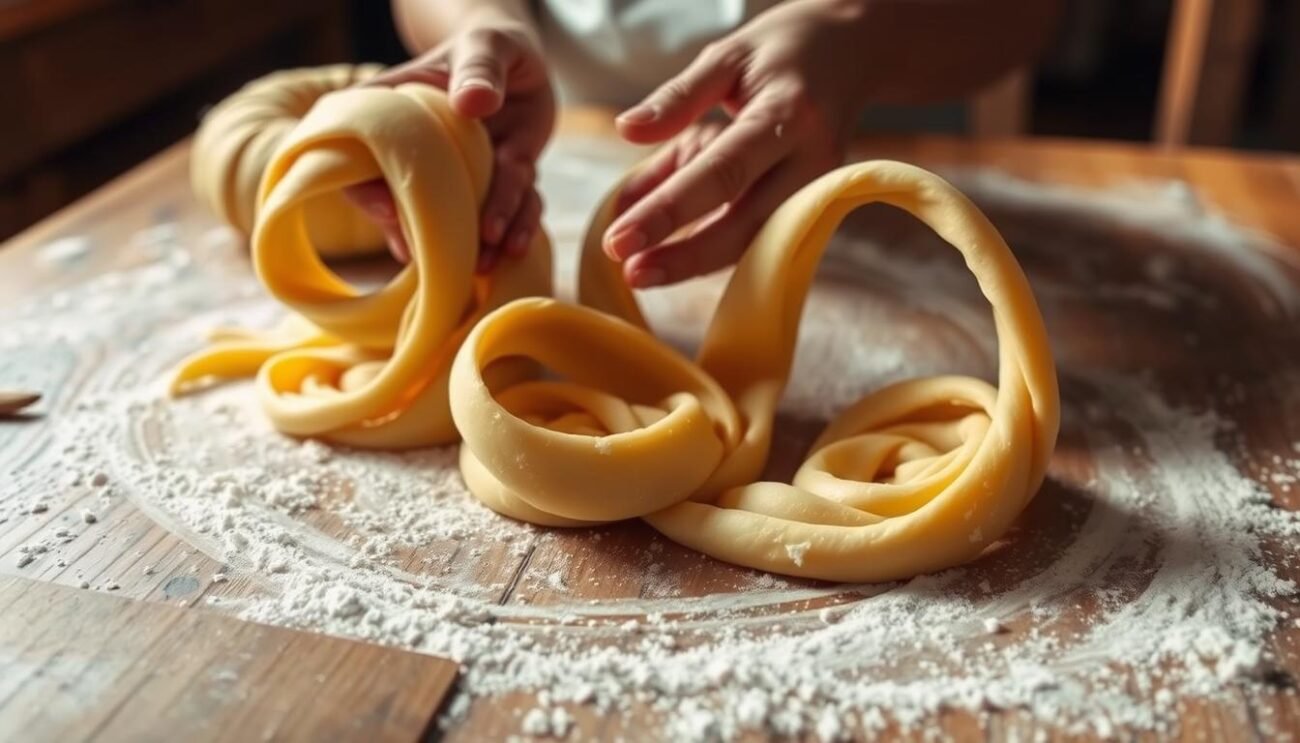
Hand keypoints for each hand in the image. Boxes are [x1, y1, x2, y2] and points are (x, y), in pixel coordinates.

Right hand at [345, 21, 554, 270]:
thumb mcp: (482, 47)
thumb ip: (478, 70)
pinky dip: (517, 225)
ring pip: (467, 211)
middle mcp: (427, 152)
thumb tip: (473, 102)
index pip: (363, 160)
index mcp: (399, 117)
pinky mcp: (502, 180)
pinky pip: (512, 206)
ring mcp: (467, 171)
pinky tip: (516, 245)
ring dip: (477, 240)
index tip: (387, 210)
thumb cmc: (487, 49)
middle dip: (427, 234)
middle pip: (413, 200)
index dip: (369, 191)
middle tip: (439, 261)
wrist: (519, 61)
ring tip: (485, 263)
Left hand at [603, 0, 871, 287]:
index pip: (722, 172)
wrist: (858, 49)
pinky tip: (676, 260)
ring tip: (643, 273)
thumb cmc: (784, 49)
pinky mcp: (815, 205)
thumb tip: (626, 130)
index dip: (669, 210)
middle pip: (744, 224)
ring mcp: (819, 189)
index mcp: (787, 115)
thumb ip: (679, 96)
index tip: (620, 238)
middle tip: (628, 270)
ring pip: (757, 243)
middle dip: (683, 255)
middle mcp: (811, 161)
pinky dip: (719, 252)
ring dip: (698, 263)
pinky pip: (763, 238)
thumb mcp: (729, 55)